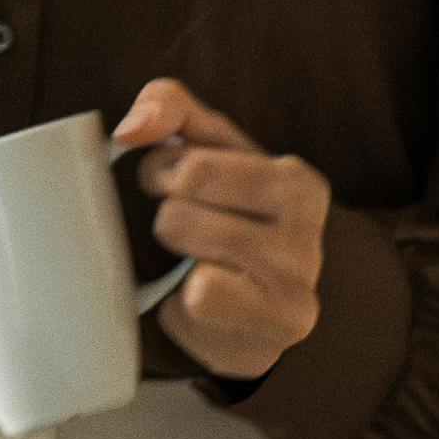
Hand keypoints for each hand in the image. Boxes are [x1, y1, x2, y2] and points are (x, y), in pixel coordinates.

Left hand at [111, 79, 329, 386]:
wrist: (264, 311)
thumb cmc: (230, 218)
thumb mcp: (207, 150)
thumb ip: (170, 107)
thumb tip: (131, 129)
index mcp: (295, 179)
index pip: (188, 161)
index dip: (159, 173)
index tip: (172, 188)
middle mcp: (307, 230)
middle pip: (184, 201)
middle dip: (167, 214)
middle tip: (184, 229)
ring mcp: (297, 283)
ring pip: (190, 249)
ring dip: (176, 257)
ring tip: (198, 263)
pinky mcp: (277, 331)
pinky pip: (198, 300)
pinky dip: (184, 306)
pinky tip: (206, 304)